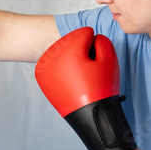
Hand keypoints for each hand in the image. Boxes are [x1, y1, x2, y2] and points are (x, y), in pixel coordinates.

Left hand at [35, 27, 136, 149]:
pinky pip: (53, 64)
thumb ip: (102, 41)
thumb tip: (92, 37)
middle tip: (89, 66)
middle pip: (71, 41)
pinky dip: (61, 66)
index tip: (97, 56)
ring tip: (80, 73)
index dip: (95, 43)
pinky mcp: (41, 77)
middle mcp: (52, 56)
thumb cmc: (101, 88)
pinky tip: (71, 78)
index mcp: (69, 50)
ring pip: (61, 51)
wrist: (89, 116)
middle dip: (82, 49)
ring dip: (71, 56)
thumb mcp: (109, 61)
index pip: (84, 33)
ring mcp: (44, 67)